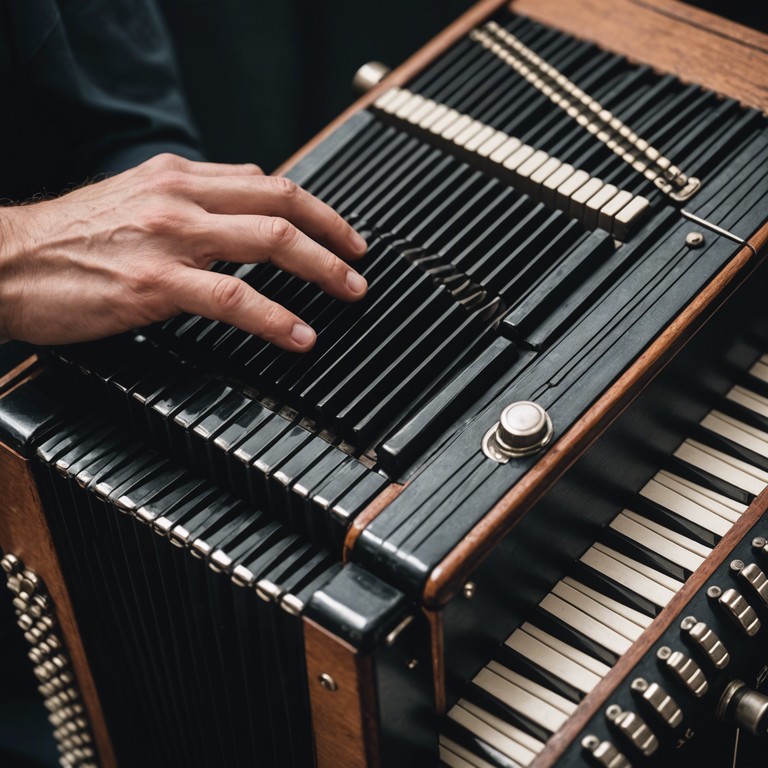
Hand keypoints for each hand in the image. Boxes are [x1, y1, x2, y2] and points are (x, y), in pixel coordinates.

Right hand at [0, 153, 367, 349]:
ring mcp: (171, 238)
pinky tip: (300, 333)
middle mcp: (180, 197)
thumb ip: (188, 205)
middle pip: (281, 203)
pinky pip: (234, 297)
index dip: (312, 206)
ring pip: (270, 242)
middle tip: (361, 262)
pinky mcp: (156, 282)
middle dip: (333, 233)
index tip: (338, 230)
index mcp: (177, 176)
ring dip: (323, 268)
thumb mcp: (134, 201)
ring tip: (350, 293)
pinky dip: (276, 316)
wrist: (4, 259)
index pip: (264, 182)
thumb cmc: (68, 239)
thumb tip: (237, 217)